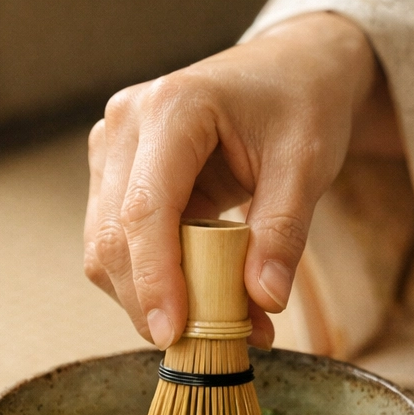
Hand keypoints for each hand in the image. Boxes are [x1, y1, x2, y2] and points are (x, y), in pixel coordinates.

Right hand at [84, 12, 398, 347]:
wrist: (286, 70)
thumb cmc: (300, 104)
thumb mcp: (308, 163)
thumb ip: (284, 232)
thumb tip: (263, 302)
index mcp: (173, 107)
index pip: (146, 209)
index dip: (154, 279)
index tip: (173, 334)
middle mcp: (126, 124)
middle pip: (114, 236)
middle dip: (150, 300)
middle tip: (203, 344)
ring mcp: (112, 148)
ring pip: (105, 247)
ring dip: (149, 296)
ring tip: (212, 323)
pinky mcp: (114, 173)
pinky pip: (118, 243)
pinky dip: (151, 280)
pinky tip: (194, 295)